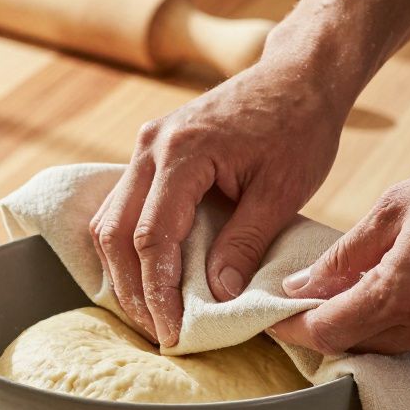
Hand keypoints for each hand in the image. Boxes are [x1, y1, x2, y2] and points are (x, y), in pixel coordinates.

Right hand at [90, 56, 352, 346]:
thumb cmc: (299, 126)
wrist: (298, 75)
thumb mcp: (281, 192)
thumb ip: (244, 244)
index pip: (151, 238)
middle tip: (158, 332)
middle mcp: (151, 146)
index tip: (173, 333)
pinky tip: (148, 277)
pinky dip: (128, 246)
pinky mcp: (151, 152)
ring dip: (123, 271)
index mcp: (183, 153)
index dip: (157, 292)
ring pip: (109, 221)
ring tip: (152, 312)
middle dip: (132, 290)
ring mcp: (145, 146)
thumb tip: (215, 296)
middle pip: (115, 233)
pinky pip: (122, 206)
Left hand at [272, 137, 409, 354]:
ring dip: (366, 325)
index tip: (273, 317)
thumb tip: (302, 285)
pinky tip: (401, 290)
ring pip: (392, 347)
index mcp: (403, 291)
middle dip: (327, 326)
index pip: (329, 331)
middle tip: (307, 298)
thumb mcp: (399, 206)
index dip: (293, 327)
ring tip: (354, 288)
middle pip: (358, 346)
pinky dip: (404, 323)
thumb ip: (345, 254)